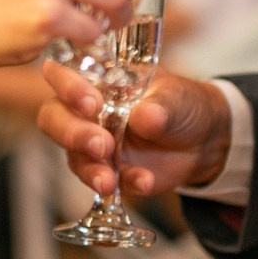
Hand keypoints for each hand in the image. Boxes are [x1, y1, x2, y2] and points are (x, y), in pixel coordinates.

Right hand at [37, 60, 233, 196]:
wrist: (203, 142)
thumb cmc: (183, 105)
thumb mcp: (177, 98)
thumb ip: (161, 106)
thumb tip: (145, 118)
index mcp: (97, 81)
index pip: (62, 75)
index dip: (67, 87)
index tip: (92, 103)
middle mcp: (85, 111)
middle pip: (54, 118)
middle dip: (72, 132)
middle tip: (101, 144)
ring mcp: (92, 144)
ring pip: (72, 155)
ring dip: (90, 168)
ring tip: (110, 180)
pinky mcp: (105, 172)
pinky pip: (101, 181)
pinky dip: (123, 183)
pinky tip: (144, 181)